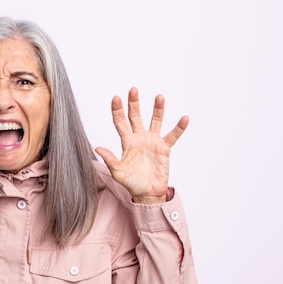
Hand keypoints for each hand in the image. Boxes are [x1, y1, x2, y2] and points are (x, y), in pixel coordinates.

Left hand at [95, 87, 187, 203]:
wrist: (147, 193)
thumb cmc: (131, 184)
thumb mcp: (118, 172)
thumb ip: (109, 159)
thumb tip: (97, 147)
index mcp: (126, 143)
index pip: (120, 123)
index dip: (117, 110)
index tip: (116, 98)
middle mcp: (139, 139)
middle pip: (135, 117)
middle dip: (134, 103)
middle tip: (133, 90)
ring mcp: (152, 142)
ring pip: (155, 121)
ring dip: (158, 109)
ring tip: (159, 97)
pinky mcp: (164, 148)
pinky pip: (173, 135)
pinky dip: (179, 127)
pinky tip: (184, 118)